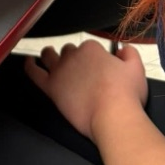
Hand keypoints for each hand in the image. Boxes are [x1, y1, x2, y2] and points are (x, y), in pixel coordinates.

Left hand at [25, 41, 148, 140]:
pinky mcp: (50, 88)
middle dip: (72, 58)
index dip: (92, 58)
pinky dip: (29, 65)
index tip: (97, 68)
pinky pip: (34, 72)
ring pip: (49, 55)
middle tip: (79, 71)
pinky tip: (29, 62)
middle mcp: (73, 56)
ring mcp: (60, 71)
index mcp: (91, 49)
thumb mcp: (136, 68)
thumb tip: (123, 50)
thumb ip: (129, 53)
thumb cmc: (125, 95)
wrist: (113, 116)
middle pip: (68, 51)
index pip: (88, 47)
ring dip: (49, 55)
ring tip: (50, 57)